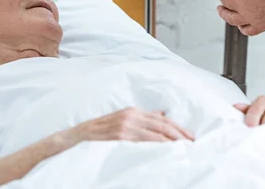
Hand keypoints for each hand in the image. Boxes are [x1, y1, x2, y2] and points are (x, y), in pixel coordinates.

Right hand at [67, 107, 194, 143]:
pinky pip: (142, 143)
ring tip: (185, 150)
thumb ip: (140, 120)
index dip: (179, 129)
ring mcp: (124, 127)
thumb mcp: (119, 122)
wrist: (70, 140)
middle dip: (180, 135)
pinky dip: (157, 147)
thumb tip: (162, 116)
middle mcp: (130, 116)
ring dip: (172, 142)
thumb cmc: (95, 135)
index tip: (191, 138)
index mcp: (132, 112)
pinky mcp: (118, 137)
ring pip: (155, 134)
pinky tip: (166, 152)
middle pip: (162, 125)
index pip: (162, 120)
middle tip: (194, 145)